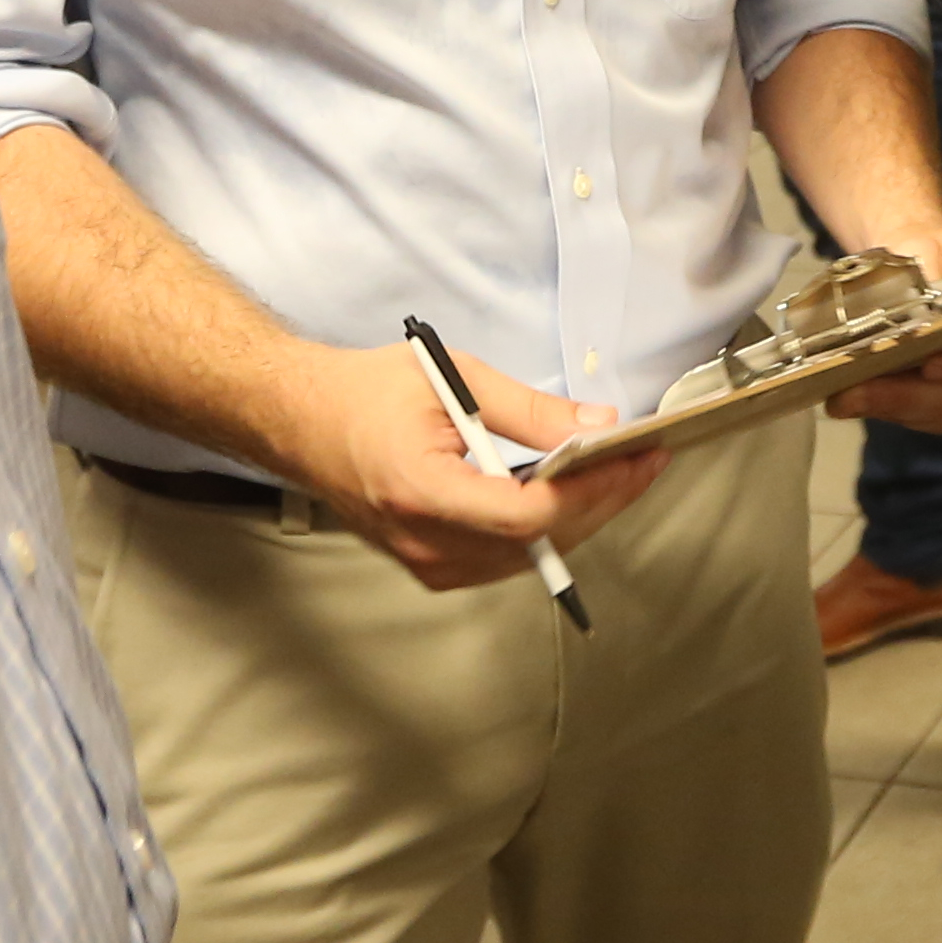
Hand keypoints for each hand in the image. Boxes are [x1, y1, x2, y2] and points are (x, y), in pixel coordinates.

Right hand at [270, 337, 663, 588]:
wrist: (298, 420)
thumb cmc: (361, 394)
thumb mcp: (453, 379)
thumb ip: (529, 411)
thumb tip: (595, 428)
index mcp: (421, 491)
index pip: (527, 515)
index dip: (591, 491)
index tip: (633, 460)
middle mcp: (422, 540)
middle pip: (537, 542)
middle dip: (602, 502)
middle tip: (643, 463)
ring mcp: (423, 560)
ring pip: (527, 557)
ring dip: (579, 518)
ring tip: (617, 476)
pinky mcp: (428, 563)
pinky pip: (503, 559)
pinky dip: (543, 530)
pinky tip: (568, 496)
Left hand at [825, 228, 941, 430]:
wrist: (924, 266)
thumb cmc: (930, 251)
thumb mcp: (924, 243)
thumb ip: (922, 265)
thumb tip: (913, 304)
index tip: (931, 366)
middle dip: (915, 394)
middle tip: (859, 391)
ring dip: (896, 408)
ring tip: (845, 399)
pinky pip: (933, 417)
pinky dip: (894, 412)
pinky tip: (854, 402)